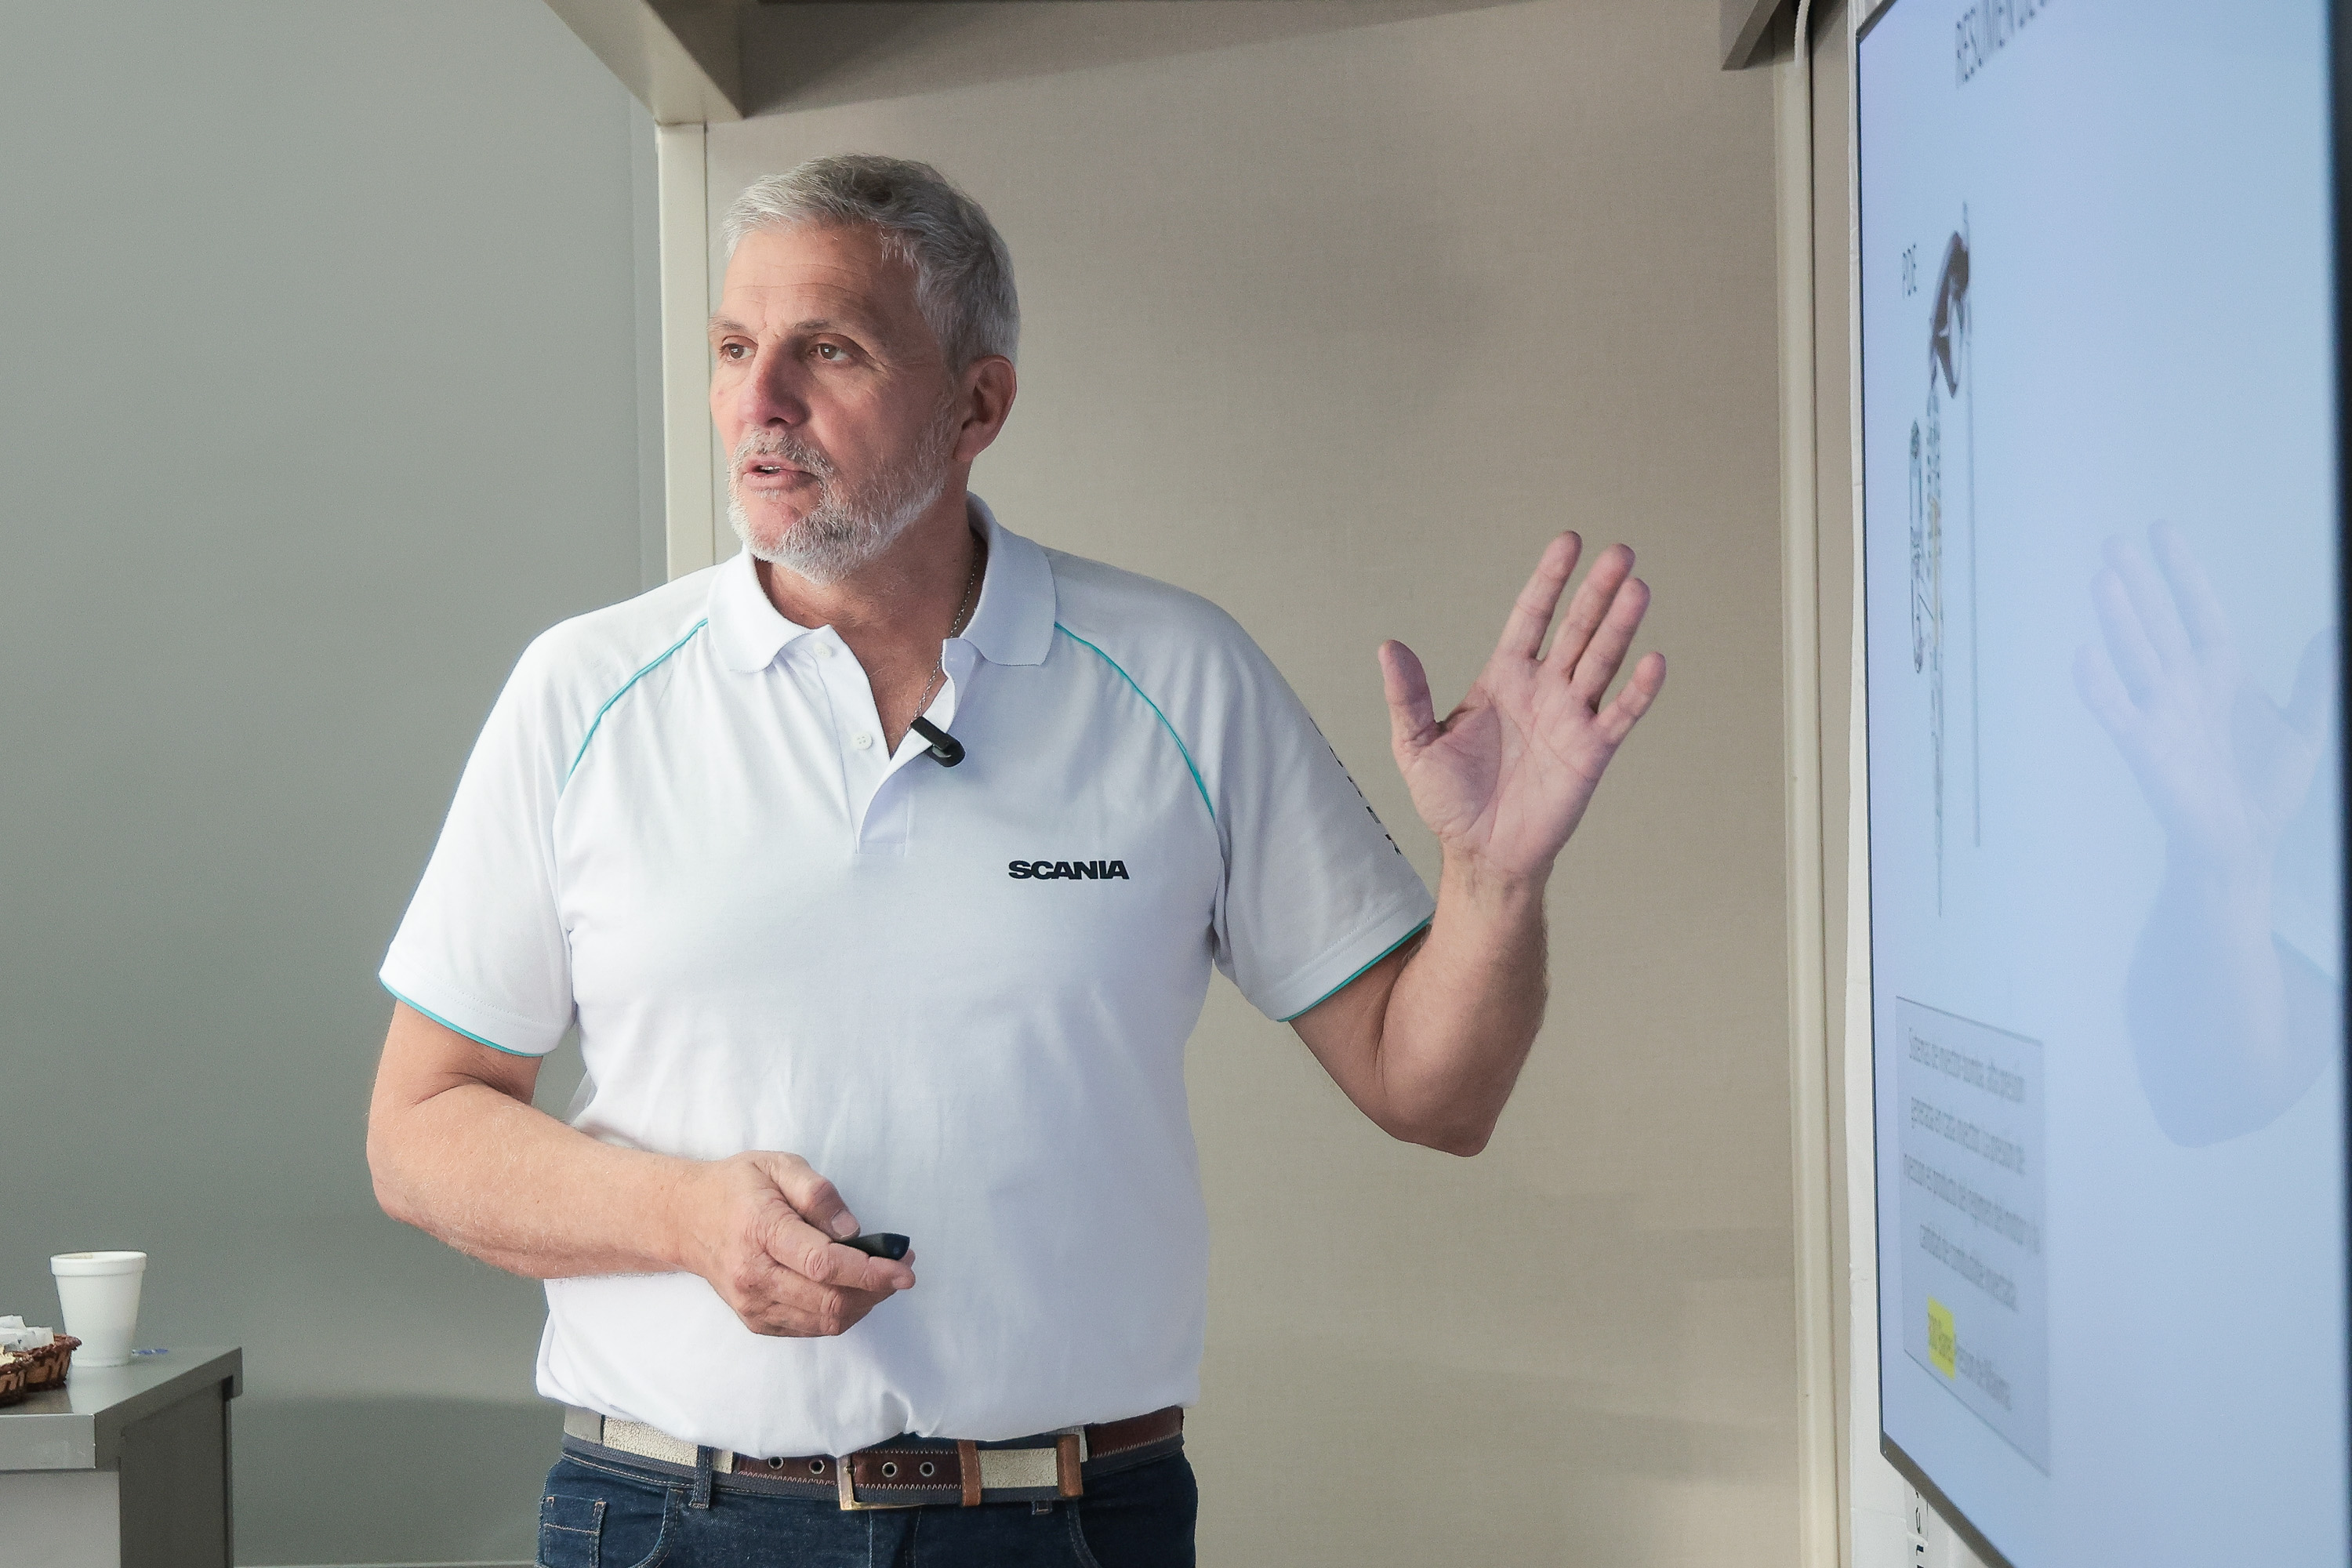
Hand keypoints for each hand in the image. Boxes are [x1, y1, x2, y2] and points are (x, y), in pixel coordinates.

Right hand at [669, 1151, 916, 1336]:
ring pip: (824, 1321)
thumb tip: (853, 1230)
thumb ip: (818, 1193)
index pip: (823, 1263)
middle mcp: (753, 1275)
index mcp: (761, 1231)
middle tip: (900, 1267)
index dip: (869, 1271)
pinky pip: (810, 1327)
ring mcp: (752, 1304)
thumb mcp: (778, 1165)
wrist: (685, 1219)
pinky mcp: (756, 1321)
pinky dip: (840, 1313)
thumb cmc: (736, 1188)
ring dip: (863, 1304)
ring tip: (880, 1276)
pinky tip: (849, 1288)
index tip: (904, 1268)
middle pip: (829, 1300)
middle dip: (876, 1289)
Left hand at [1381, 532, 1665, 881]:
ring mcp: (1571, 718)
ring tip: (1638, 589)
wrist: (1481, 853)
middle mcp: (1543, 689)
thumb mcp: (1416, 745)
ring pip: (1601, 661)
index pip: (1531, 616)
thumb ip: (1407, 696)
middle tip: (1620, 554)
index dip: (1549, 580)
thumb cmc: (1449, 799)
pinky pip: (1619, 715)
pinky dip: (1638, 690)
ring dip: (1620, 626)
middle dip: (1596, 592)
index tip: (1568, 543)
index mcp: (1504, 677)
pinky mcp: (1591, 752)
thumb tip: (1389, 647)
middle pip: (1575, 629)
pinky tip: (1654, 661)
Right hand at [2074, 523, 2330, 879]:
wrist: (2241, 845)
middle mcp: (2185, 685)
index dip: (2183, 571)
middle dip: (2137, 581)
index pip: (2198, 609)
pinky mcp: (2145, 747)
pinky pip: (2116, 709)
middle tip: (2113, 543)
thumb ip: (2317, 682)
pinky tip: (2085, 654)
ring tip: (2103, 580)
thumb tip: (2331, 631)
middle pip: (2157, 622)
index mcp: (2221, 673)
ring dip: (2119, 618)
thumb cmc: (2265, 790)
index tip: (2162, 531)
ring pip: (2136, 655)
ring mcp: (2161, 713)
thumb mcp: (2307, 729)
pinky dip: (2098, 684)